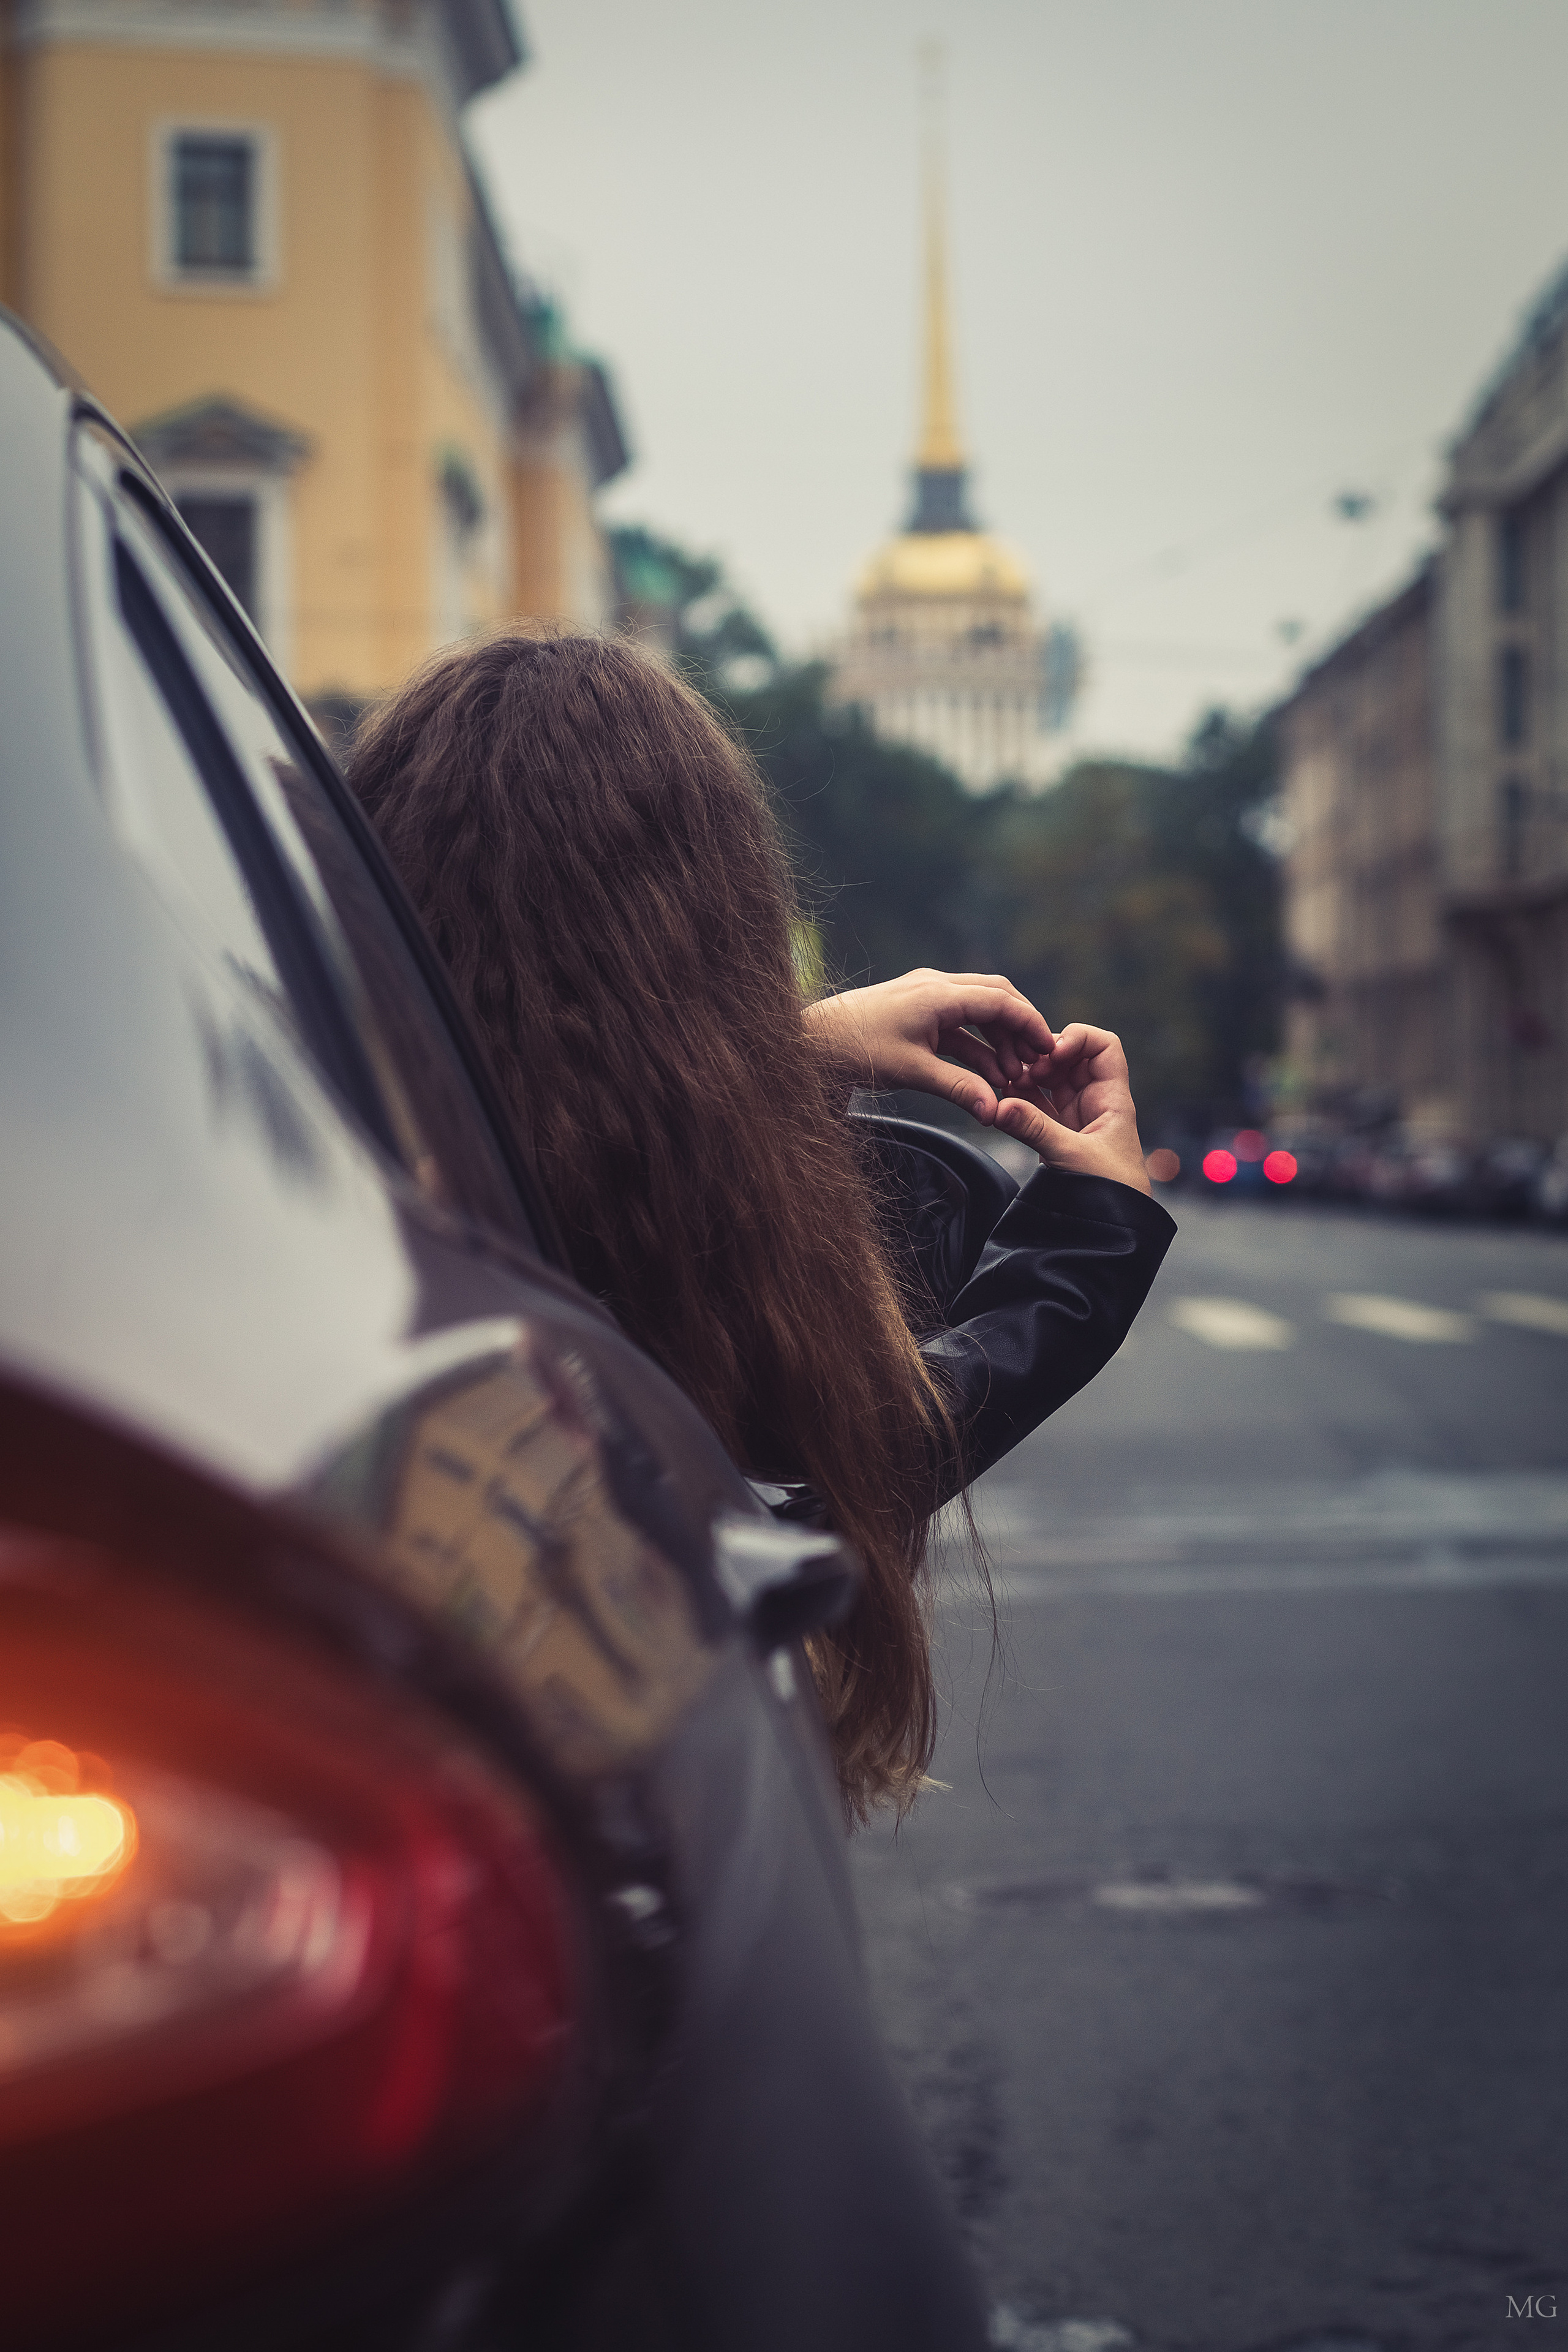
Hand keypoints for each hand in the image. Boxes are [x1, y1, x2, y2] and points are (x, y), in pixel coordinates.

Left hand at [803, 969, 1054, 1124]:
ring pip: (979, 1013)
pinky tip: (989, 1077)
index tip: (1050, 1050)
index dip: (1030, 1024)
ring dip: (999, 1043)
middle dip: (1020, 1030)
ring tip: (1012, 1078)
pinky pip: (959, 1028)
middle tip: (1037, 1062)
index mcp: (938, 993)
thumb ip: (958, 1088)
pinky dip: (977, 1049)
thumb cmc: (854, 1050)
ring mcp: (926, 998)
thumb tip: (994, 1110)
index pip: (1000, 1000)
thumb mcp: (911, 1071)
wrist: (808, 1045)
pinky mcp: (917, 1015)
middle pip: (996, 998)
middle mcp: (936, 987)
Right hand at [992, 1023, 1151, 1194]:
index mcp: (1112, 1099)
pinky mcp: (1058, 1137)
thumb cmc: (1112, 1194)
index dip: (1078, 1038)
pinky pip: (1037, 1107)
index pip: (1103, 1046)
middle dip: (1043, 1057)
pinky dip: (1020, 1101)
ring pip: (1051, 1082)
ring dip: (1028, 1078)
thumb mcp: (1072, 1157)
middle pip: (1070, 1059)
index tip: (1052, 1053)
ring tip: (1006, 1084)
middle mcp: (1094, 1103)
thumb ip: (1034, 1129)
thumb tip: (998, 1106)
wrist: (1114, 1229)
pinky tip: (1004, 1102)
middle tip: (1021, 1070)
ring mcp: (1075, 1119)